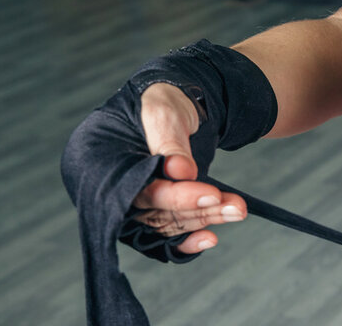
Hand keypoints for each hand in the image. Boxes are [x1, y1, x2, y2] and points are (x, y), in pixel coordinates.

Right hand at [131, 83, 247, 253]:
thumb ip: (170, 141)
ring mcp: (134, 202)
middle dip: (200, 209)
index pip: (140, 191)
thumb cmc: (161, 102)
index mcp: (102, 161)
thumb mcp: (163, 112)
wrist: (175, 102)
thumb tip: (180, 171)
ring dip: (206, 218)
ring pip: (169, 222)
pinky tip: (210, 238)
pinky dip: (188, 239)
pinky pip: (167, 234)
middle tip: (236, 206)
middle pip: (156, 212)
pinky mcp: (154, 210)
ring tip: (238, 209)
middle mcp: (114, 188)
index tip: (212, 194)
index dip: (177, 197)